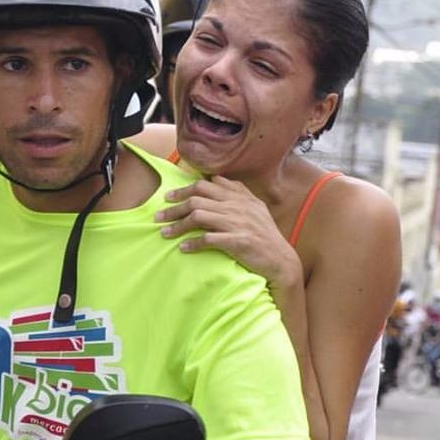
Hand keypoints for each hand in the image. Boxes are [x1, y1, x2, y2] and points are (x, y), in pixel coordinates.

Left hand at [156, 176, 300, 289]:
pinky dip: (193, 243)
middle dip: (174, 208)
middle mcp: (238, 207)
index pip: (205, 186)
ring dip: (178, 226)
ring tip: (164, 233)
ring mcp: (238, 224)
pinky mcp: (238, 241)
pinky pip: (209, 239)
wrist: (281, 261)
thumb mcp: (255, 208)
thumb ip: (237, 191)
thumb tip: (216, 179)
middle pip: (197, 200)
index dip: (183, 190)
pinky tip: (183, 248)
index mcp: (240, 197)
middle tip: (158, 217)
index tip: (168, 197)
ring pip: (199, 217)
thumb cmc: (265, 236)